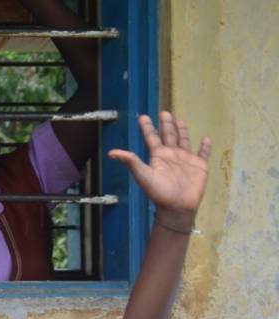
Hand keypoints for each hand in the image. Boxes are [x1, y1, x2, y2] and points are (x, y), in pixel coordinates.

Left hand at [110, 111, 210, 225]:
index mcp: (158, 156)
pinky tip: (206, 138)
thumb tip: (111, 153)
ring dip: (182, 131)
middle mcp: (171, 155)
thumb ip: (131, 162)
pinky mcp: (200, 166)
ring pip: (184, 141)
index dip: (147, 127)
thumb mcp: (143, 175)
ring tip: (180, 120)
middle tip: (164, 112)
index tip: (143, 116)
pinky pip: (203, 153)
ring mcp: (186, 159)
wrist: (177, 207)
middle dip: (166, 124)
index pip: (152, 137)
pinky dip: (205, 147)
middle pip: (168, 135)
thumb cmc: (159, 192)